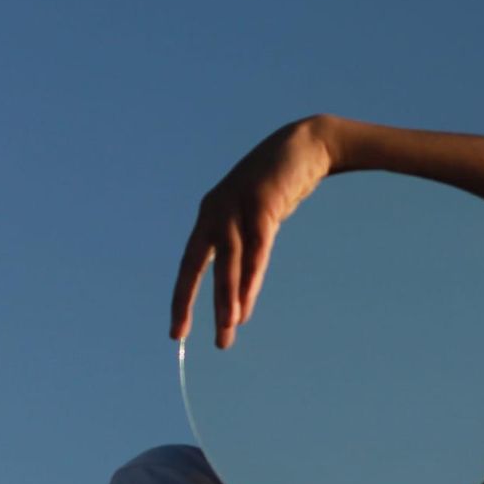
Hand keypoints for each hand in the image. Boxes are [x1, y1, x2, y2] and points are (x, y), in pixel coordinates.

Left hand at [169, 116, 335, 346]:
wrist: (306, 146)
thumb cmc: (279, 186)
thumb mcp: (255, 218)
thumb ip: (244, 246)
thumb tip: (238, 285)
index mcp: (209, 216)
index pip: (189, 264)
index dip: (181, 297)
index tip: (177, 331)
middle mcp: (215, 211)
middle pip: (196, 264)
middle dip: (189, 302)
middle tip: (182, 336)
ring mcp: (237, 204)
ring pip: (228, 260)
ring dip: (226, 297)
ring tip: (226, 328)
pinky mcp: (262, 202)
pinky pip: (256, 247)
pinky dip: (251, 277)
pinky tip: (247, 302)